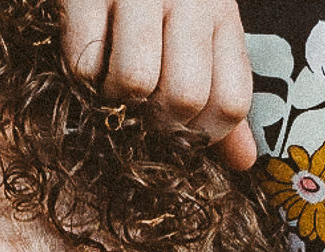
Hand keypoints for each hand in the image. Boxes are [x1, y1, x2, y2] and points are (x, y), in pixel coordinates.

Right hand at [63, 0, 258, 169]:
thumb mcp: (204, 31)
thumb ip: (221, 94)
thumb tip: (243, 162)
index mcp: (223, 15)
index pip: (231, 103)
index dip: (201, 135)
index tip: (178, 129)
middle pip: (183, 99)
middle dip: (156, 123)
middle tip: (140, 109)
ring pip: (134, 83)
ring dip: (116, 100)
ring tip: (112, 82)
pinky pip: (84, 63)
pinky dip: (81, 78)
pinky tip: (88, 58)